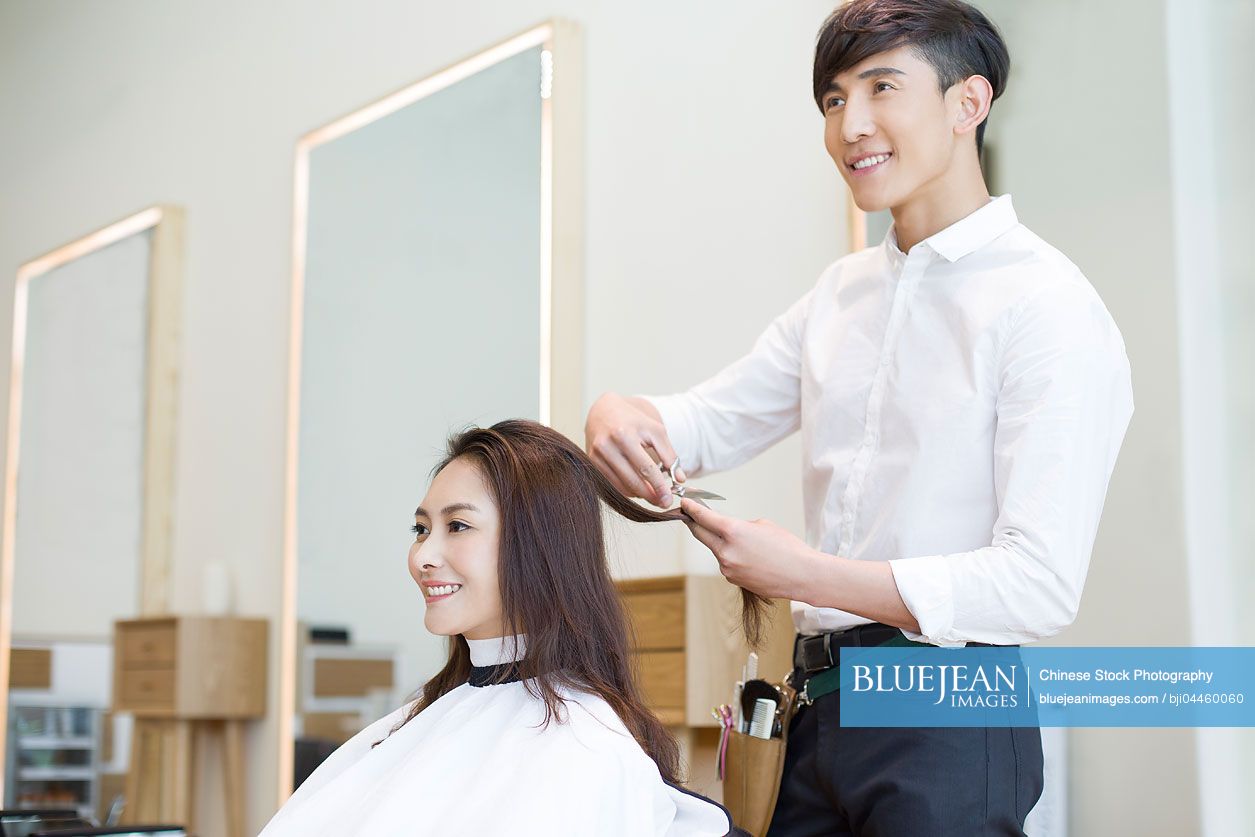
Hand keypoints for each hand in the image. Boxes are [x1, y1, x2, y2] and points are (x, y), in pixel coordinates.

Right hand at [585, 392, 684, 507]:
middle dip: (650, 495)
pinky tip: (637, 489)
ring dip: (639, 494)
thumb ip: (670, 454)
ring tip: (653, 495)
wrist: (605, 411)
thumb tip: (680, 478)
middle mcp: (607, 445)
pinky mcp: (592, 462)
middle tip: (663, 503)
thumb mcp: (656, 431)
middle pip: (633, 480)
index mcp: (625, 435)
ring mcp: (597, 455)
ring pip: (621, 486)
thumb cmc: (634, 421)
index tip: (669, 498)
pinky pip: (611, 485)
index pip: (646, 468)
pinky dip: (626, 490)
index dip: (659, 486)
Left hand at [679, 498, 815, 599]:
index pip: (703, 517)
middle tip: (690, 516)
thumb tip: (728, 532)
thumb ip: (739, 526)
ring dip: (721, 543)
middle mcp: (725, 550)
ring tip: (747, 544)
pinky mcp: (733, 579)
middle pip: (700, 534)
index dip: (691, 509)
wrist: (802, 575)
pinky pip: (726, 563)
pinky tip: (751, 558)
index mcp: (732, 531)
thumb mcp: (762, 525)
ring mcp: (727, 568)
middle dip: (694, 523)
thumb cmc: (787, 547)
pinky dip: (733, 557)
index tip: (684, 504)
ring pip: (716, 550)